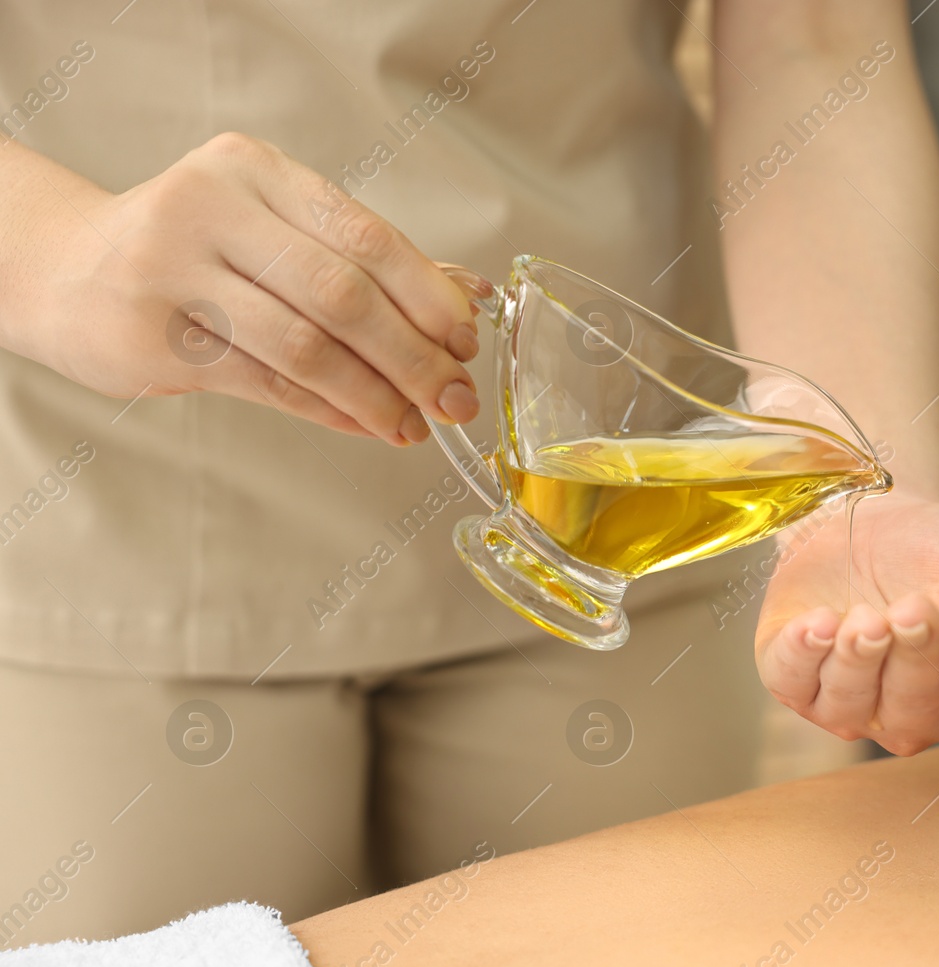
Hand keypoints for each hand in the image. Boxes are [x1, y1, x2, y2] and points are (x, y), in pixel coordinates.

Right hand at [6, 133, 479, 445]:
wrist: (69, 271)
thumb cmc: (196, 251)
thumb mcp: (273, 228)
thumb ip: (362, 260)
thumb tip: (468, 303)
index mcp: (256, 169)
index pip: (366, 236)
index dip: (428, 298)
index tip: (466, 343)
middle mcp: (210, 207)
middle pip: (342, 294)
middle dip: (413, 357)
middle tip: (455, 399)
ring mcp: (172, 270)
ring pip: (305, 345)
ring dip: (374, 395)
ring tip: (413, 424)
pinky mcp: (153, 338)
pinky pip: (266, 382)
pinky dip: (328, 410)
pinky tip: (364, 424)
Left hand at [755, 491, 938, 754]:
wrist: (876, 511)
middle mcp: (906, 715)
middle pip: (912, 713)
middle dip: (914, 659)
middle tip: (915, 607)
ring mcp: (847, 703)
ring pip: (852, 707)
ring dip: (860, 660)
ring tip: (867, 616)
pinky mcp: (793, 678)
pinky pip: (793, 683)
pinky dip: (804, 655)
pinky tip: (819, 621)